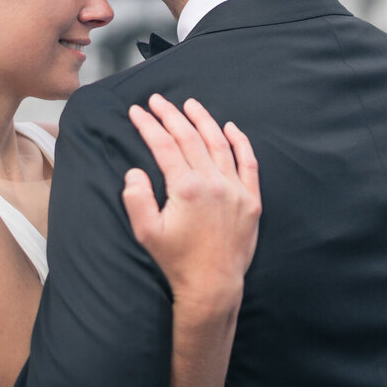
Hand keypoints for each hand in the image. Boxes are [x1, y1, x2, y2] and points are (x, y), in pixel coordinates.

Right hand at [123, 94, 260, 312]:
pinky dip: (240, 142)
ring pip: (219, 144)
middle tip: (157, 100)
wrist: (213, 286)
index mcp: (186, 188)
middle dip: (171, 115)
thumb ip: (137, 199)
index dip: (149, 125)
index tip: (137, 111)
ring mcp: (235, 189)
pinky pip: (248, 163)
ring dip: (203, 121)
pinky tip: (230, 127)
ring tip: (189, 104)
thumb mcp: (147, 233)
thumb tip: (135, 172)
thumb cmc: (177, 261)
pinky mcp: (251, 200)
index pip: (164, 145)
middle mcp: (213, 183)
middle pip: (190, 138)